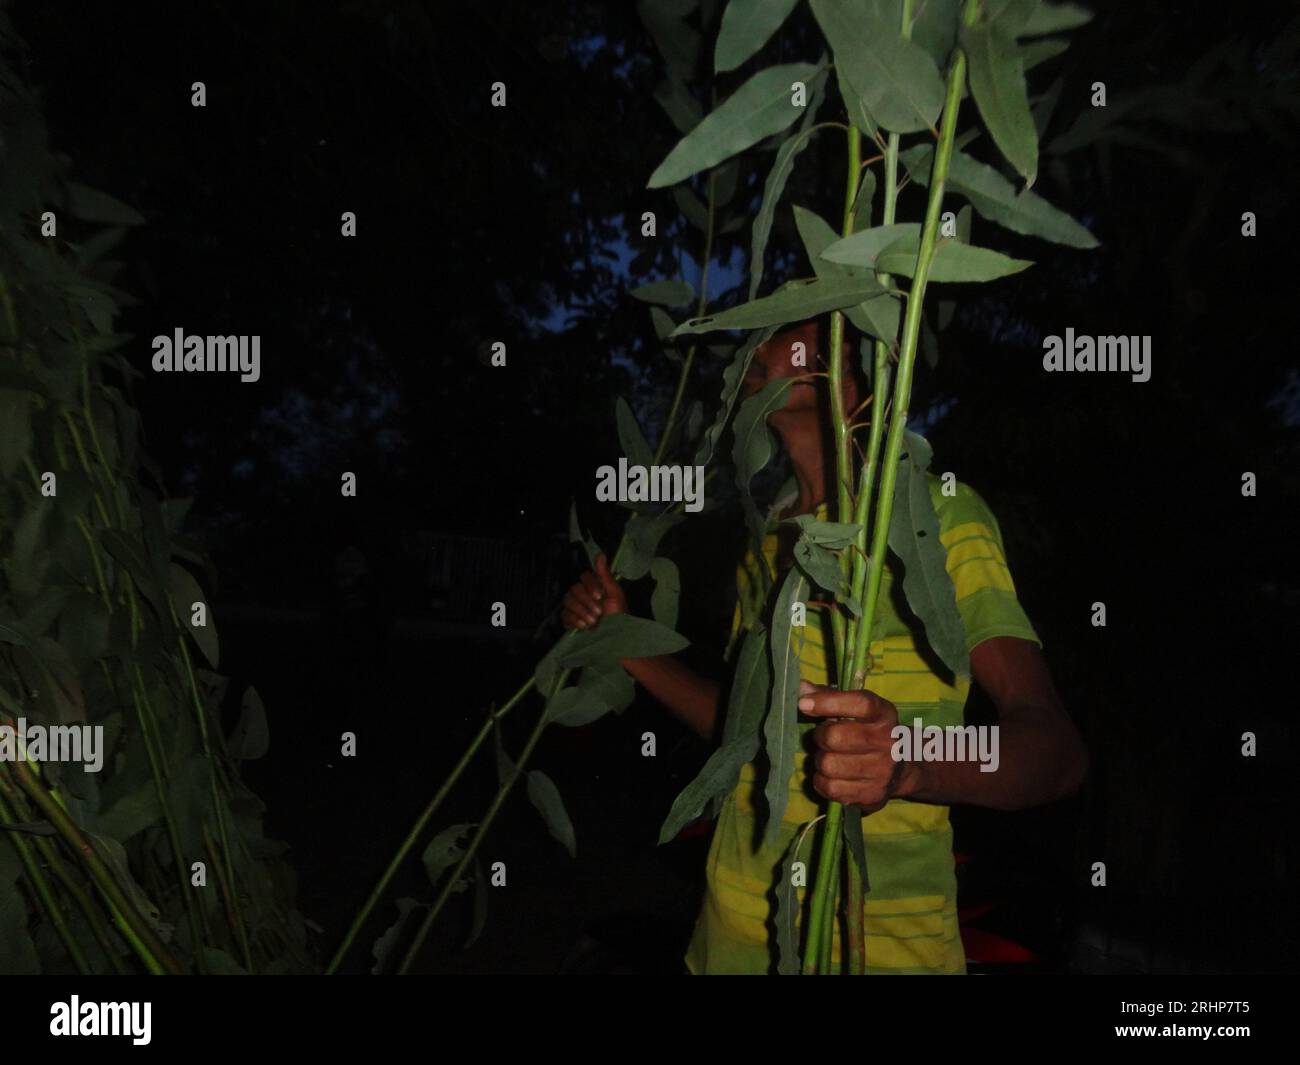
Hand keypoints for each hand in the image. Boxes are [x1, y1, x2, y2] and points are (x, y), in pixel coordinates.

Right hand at [561, 553, 627, 629]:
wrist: (614, 634)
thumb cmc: (617, 613)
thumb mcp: (615, 593)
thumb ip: (605, 575)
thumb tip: (600, 554)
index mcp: (593, 585)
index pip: (584, 577)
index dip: (591, 586)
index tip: (600, 596)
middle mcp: (582, 593)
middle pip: (574, 589)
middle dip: (587, 602)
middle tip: (599, 612)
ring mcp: (574, 606)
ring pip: (568, 601)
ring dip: (582, 612)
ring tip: (593, 621)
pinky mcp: (569, 619)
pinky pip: (564, 615)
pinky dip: (574, 620)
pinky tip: (584, 626)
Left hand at [797, 679, 915, 811]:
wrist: (902, 767)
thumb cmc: (869, 730)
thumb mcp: (858, 709)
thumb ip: (829, 696)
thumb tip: (800, 687)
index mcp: (884, 715)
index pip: (860, 704)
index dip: (828, 702)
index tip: (803, 703)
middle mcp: (887, 742)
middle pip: (835, 737)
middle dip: (821, 736)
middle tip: (825, 738)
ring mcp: (882, 771)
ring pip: (828, 765)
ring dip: (821, 761)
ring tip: (831, 757)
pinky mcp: (872, 795)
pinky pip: (831, 788)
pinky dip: (822, 782)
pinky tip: (831, 775)